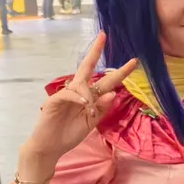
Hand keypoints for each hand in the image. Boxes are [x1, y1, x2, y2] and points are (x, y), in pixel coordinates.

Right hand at [21, 32, 136, 168]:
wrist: (50, 147)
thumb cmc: (70, 134)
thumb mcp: (92, 123)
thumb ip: (102, 109)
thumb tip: (113, 93)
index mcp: (89, 97)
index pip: (105, 81)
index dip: (119, 72)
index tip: (133, 61)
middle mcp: (78, 92)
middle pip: (87, 67)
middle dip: (96, 51)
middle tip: (104, 35)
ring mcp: (65, 94)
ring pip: (81, 84)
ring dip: (89, 95)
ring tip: (90, 111)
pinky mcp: (54, 100)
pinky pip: (69, 94)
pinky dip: (78, 98)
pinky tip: (84, 105)